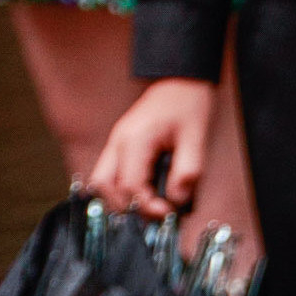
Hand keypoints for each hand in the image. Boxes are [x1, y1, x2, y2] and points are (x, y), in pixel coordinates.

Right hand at [93, 78, 216, 219]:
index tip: (169, 213)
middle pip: (104, 186)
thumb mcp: (195, 139)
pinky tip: (144, 192)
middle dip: (128, 207)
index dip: (147, 207)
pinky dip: (121, 189)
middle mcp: (118, 141)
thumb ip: (187, 173)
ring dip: (121, 199)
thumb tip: (176, 201)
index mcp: (134, 140)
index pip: (129, 186)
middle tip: (155, 212)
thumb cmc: (186, 106)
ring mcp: (116, 142)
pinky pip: (109, 173)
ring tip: (148, 205)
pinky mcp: (120, 145)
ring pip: (101, 181)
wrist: (179, 82)